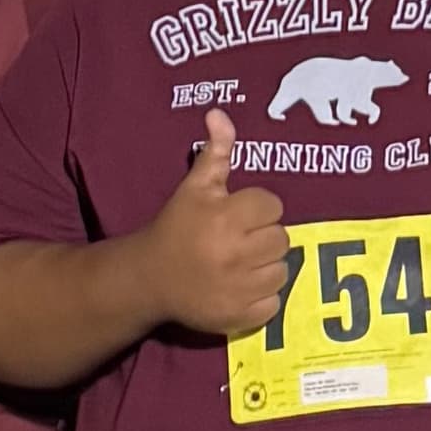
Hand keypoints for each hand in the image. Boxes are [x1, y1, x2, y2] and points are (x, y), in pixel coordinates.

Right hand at [142, 111, 297, 339]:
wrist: (149, 277)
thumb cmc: (175, 227)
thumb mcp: (194, 187)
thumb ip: (215, 151)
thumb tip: (219, 113)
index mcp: (225, 217)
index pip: (273, 206)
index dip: (258, 208)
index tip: (239, 214)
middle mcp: (234, 253)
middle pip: (282, 238)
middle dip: (264, 236)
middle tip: (241, 239)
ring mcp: (238, 288)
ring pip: (281, 270)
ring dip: (266, 266)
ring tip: (243, 263)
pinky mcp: (239, 316)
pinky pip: (273, 303)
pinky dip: (262, 296)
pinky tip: (242, 286)